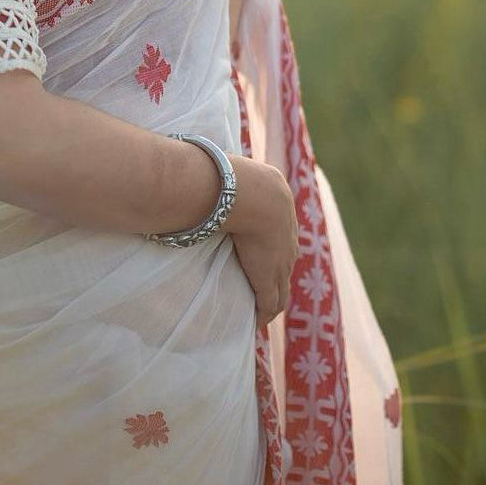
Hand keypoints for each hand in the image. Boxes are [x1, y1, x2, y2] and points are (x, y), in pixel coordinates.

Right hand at [223, 155, 298, 329]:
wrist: (251, 195)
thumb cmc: (236, 179)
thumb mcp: (236, 172)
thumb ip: (223, 173)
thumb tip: (198, 163)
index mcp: (282, 210)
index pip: (281, 235)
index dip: (271, 247)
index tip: (258, 254)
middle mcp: (287, 239)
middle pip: (285, 263)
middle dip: (274, 275)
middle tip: (260, 286)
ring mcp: (280, 261)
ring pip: (280, 286)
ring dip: (270, 298)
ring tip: (258, 309)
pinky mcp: (268, 279)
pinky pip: (270, 303)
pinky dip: (264, 313)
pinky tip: (255, 321)